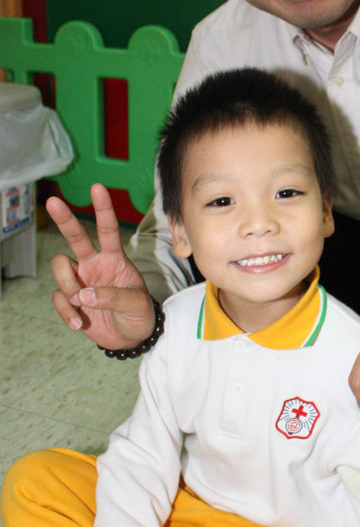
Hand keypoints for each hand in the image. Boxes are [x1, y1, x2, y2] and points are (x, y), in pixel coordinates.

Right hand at [46, 184, 154, 349]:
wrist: (131, 338)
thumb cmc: (139, 314)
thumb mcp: (136, 304)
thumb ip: (113, 297)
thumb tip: (83, 295)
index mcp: (114, 258)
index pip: (108, 230)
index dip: (103, 209)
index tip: (98, 188)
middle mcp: (94, 264)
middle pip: (75, 237)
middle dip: (64, 219)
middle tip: (53, 201)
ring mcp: (80, 280)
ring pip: (60, 268)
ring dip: (68, 285)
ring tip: (82, 303)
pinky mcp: (70, 300)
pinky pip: (59, 299)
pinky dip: (67, 312)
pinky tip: (79, 323)